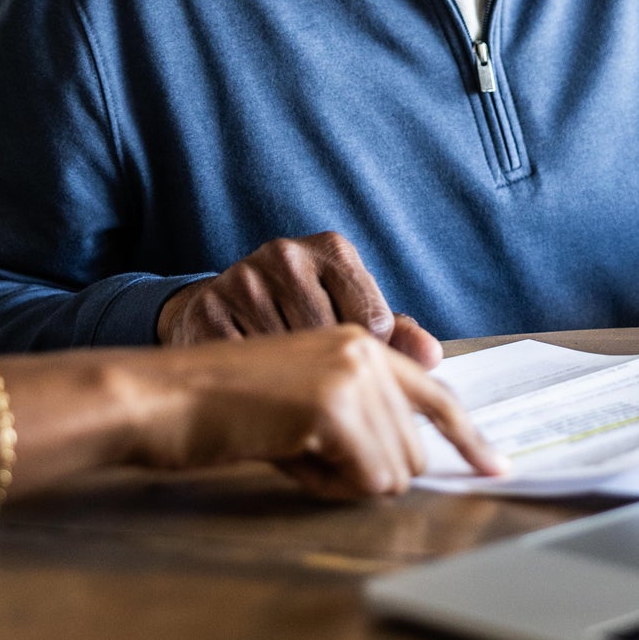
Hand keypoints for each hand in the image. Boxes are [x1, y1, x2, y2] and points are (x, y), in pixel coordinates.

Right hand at [134, 325, 504, 498]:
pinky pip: (365, 480)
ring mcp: (351, 374)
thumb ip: (359, 415)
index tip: (495, 467)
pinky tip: (287, 458)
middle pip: (413, 450)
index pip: (435, 393)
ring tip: (291, 451)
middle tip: (306, 457)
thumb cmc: (222, 408)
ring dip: (343, 482)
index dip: (469, 437)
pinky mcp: (333, 406)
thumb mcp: (300, 400)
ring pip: (393, 471)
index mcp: (357, 342)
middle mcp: (363, 350)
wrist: (164, 397)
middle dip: (366, 474)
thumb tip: (412, 460)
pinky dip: (327, 489)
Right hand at [155, 230, 440, 368]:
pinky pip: (248, 372)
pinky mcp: (206, 312)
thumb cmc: (290, 316)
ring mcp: (243, 279)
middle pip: (333, 344)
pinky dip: (256, 390)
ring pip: (290, 361)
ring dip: (291, 386)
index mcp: (332, 249)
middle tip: (312, 382)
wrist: (210, 312)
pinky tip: (253, 381)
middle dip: (328, 378)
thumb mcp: (345, 314)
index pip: (374, 325)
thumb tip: (431, 353)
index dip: (364, 362)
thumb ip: (393, 335)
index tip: (344, 365)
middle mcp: (287, 254)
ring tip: (280, 378)